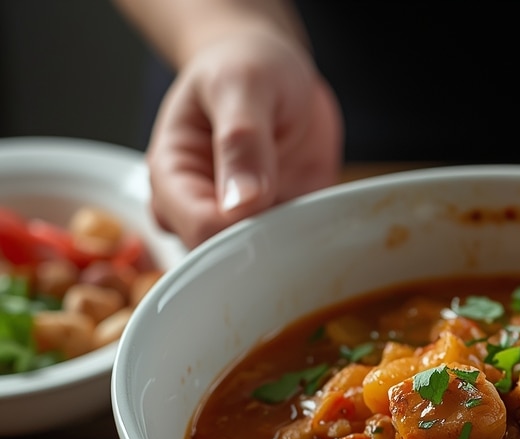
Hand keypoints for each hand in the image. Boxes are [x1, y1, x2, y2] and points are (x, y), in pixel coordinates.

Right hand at [146, 29, 341, 248]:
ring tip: (306, 207)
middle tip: (297, 212)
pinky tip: (319, 217)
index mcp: (171, 176)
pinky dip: (309, 240)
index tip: (274, 210)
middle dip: (262, 247)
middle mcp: (196, 208)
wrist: (270, 66)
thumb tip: (243, 203)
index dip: (239, 231)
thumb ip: (241, 141)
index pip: (199, 230)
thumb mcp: (241, 86)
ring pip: (257, 262)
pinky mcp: (275, 224)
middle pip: (222, 258)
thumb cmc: (243, 66)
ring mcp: (237, 221)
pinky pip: (293, 250)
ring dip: (287, 247)